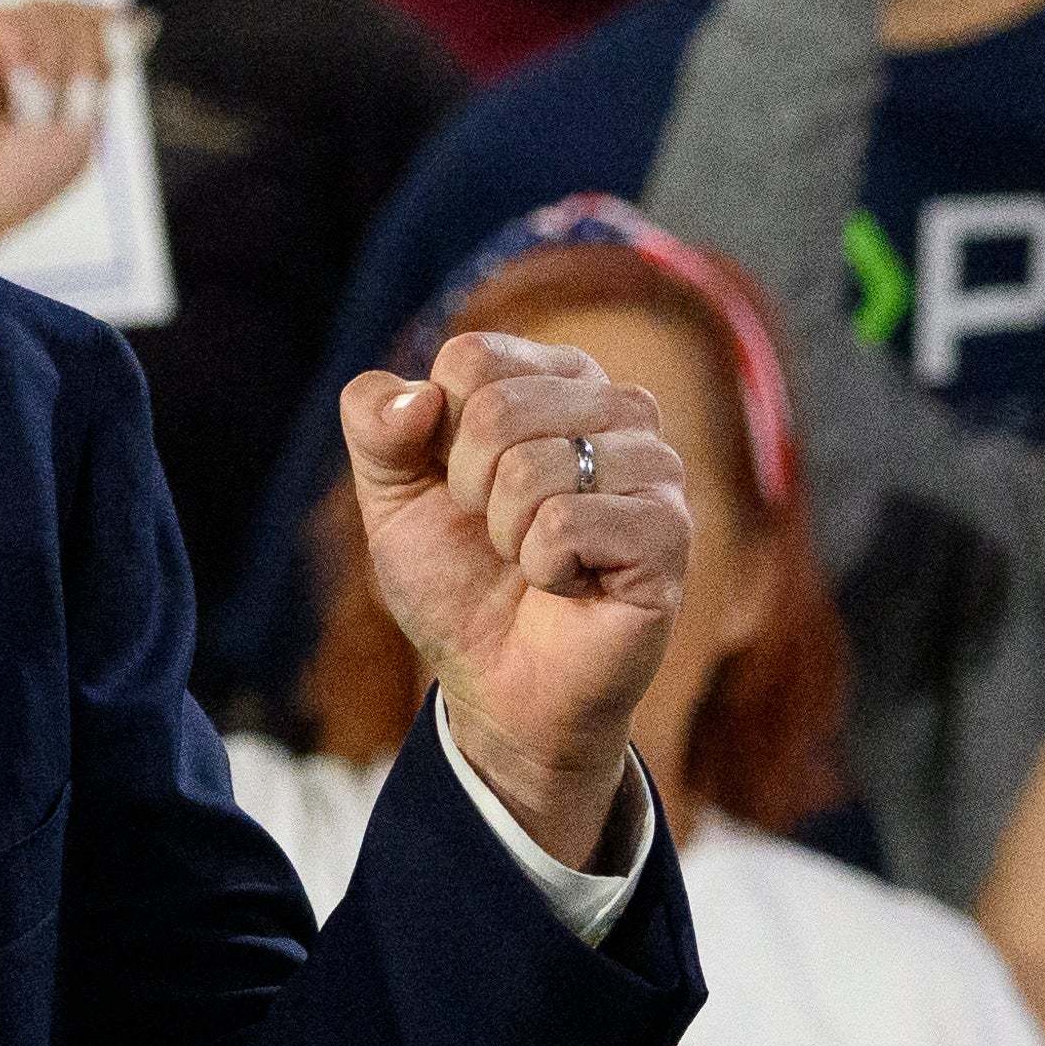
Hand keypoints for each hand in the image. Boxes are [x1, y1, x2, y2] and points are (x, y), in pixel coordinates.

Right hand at [0, 0, 127, 259]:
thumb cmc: (19, 177)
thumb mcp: (83, 124)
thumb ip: (105, 68)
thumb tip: (142, 18)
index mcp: (50, 75)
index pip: (86, 22)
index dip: (103, 24)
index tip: (118, 40)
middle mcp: (19, 54)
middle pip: (68, 11)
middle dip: (83, 50)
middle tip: (72, 97)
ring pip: (39, 8)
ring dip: (53, 56)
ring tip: (36, 104)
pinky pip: (4, 17)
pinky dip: (21, 48)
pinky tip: (14, 80)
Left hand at [339, 329, 690, 864]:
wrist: (498, 687)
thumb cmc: (458, 585)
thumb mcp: (392, 498)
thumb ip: (376, 425)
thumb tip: (419, 395)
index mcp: (555, 379)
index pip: (471, 358)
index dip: (438, 437)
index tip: (460, 488)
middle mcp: (617, 409)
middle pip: (496, 408)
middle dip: (467, 489)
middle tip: (497, 535)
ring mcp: (654, 468)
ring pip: (535, 465)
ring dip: (506, 532)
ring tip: (534, 560)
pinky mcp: (669, 532)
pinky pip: (567, 523)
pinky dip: (542, 567)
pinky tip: (569, 585)